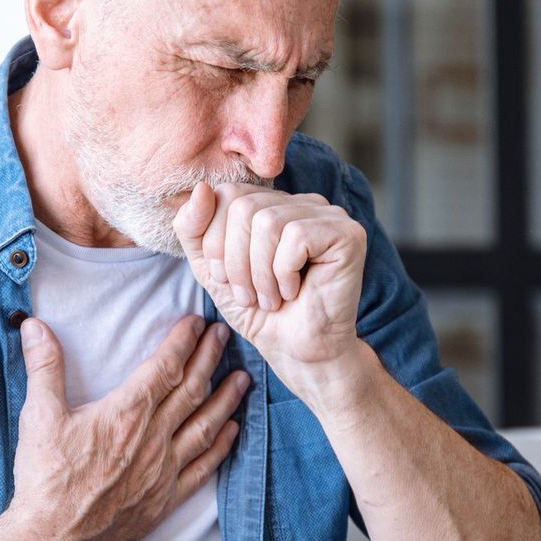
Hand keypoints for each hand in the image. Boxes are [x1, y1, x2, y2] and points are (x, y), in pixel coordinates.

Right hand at [5, 313, 247, 540]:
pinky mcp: (165, 500)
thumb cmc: (45, 479)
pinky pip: (203, 468)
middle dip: (210, 359)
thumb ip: (43, 367)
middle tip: (224, 336)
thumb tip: (34, 327)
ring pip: (205, 426)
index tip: (197, 323)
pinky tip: (232, 431)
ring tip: (243, 378)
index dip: (183, 342)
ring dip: (226, 399)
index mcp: (126, 413)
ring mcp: (163, 471)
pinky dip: (220, 446)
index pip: (164, 367)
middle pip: (191, 390)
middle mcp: (152, 438)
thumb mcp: (39, 416)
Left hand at [171, 181, 367, 382]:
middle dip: (235, 262)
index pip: (226, 193)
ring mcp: (328, 214)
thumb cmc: (259, 312)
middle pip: (243, 207)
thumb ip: (193, 228)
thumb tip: (201, 188)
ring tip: (271, 298)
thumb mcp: (210, 268)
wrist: (296, 352)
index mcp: (271, 203)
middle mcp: (301, 201)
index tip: (226, 280)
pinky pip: (296, 236)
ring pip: (268, 221)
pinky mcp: (348, 234)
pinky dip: (285, 273)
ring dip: (260, 273)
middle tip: (250, 295)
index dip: (215, 241)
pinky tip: (295, 292)